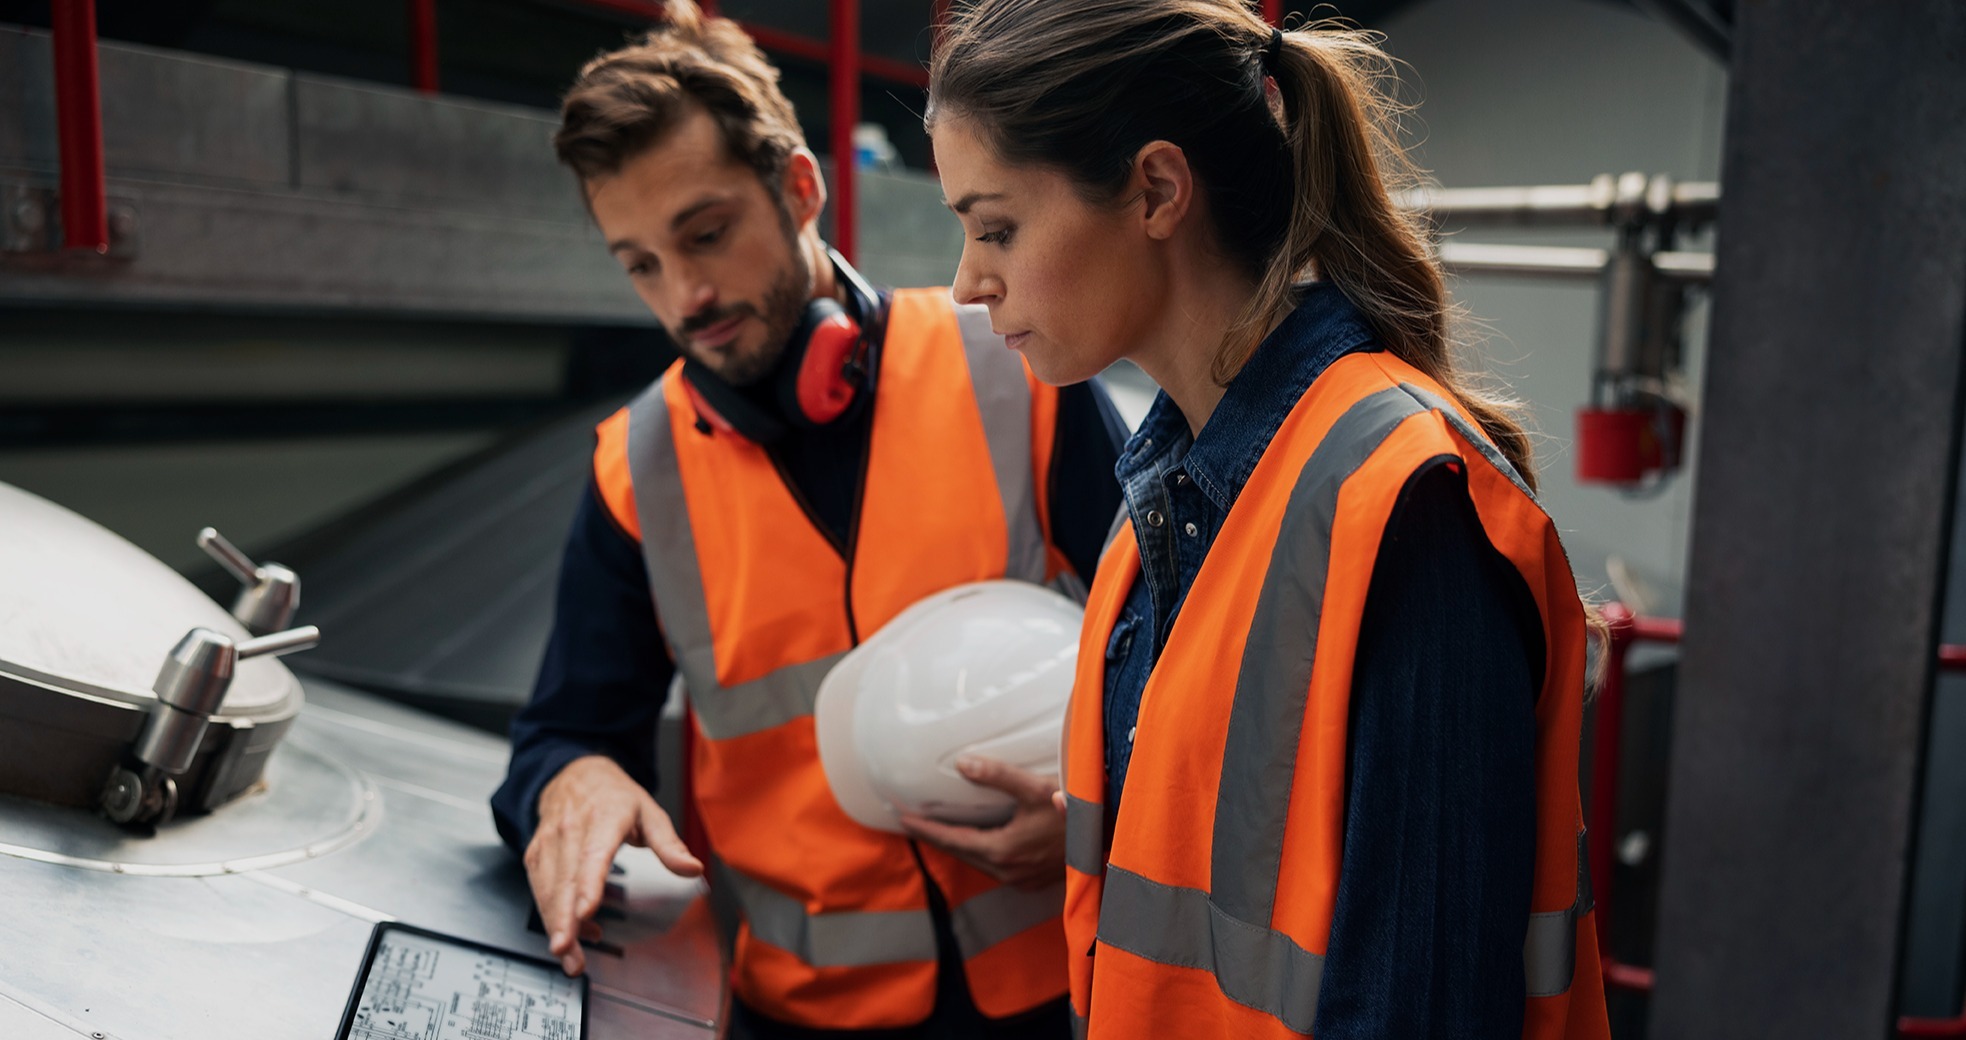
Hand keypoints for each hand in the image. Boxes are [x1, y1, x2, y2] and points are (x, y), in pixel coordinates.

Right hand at [524, 755, 702, 975]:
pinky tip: (570, 935)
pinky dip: (551, 916)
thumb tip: (693, 868)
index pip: (594, 854)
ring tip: (570, 957)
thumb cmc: (614, 796)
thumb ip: (669, 845)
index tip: (586, 911)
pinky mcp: (536, 855)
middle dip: (565, 921)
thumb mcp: (650, 812)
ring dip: (556, 926)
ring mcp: (549, 843)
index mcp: (604, 818)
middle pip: (566, 880)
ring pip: (548, 890)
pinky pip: (539, 890)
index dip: (588, 885)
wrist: (574, 775)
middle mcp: (571, 830)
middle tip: (571, 955)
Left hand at [899, 756, 1064, 889]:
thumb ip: (998, 776)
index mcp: (1002, 851)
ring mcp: (1022, 879)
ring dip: (958, 846)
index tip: (902, 819)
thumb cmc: (1077, 812)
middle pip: (961, 854)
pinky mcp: (1034, 881)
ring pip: (978, 862)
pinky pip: (996, 866)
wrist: (1113, 838)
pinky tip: (979, 841)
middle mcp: (1008, 871)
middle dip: (937, 838)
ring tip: (940, 830)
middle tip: (913, 823)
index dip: (926, 829)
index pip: (951, 840)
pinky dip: (980, 852)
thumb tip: (963, 764)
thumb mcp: (1036, 788)